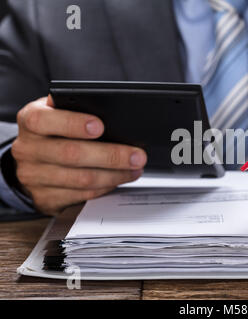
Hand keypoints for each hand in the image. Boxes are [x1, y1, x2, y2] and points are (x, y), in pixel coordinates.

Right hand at [11, 96, 146, 214]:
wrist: (30, 161)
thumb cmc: (52, 131)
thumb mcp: (57, 113)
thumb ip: (75, 110)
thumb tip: (112, 115)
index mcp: (31, 121)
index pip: (45, 121)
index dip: (73, 124)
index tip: (100, 126)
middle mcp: (28, 149)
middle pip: (71, 154)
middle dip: (111, 155)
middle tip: (136, 155)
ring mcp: (34, 177)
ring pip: (81, 179)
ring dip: (114, 175)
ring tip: (135, 168)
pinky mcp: (45, 198)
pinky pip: (82, 195)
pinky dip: (106, 187)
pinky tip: (120, 179)